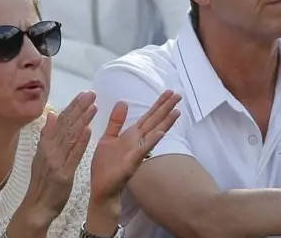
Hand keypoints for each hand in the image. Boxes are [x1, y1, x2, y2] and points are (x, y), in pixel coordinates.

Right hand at [21, 91, 97, 228]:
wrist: (37, 207)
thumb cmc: (43, 182)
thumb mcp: (42, 156)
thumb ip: (48, 136)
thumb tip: (50, 115)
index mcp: (45, 145)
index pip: (60, 121)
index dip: (72, 107)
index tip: (83, 94)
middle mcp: (49, 150)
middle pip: (65, 125)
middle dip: (79, 108)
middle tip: (91, 93)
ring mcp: (55, 161)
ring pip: (70, 137)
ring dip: (82, 120)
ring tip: (94, 106)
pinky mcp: (63, 174)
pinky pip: (73, 156)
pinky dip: (80, 142)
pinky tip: (88, 131)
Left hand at [89, 90, 180, 206]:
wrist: (101, 188)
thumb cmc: (105, 165)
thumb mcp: (108, 138)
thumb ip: (116, 121)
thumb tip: (123, 101)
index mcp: (132, 135)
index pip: (148, 116)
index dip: (158, 104)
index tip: (169, 92)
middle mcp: (137, 142)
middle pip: (154, 122)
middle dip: (166, 109)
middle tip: (179, 95)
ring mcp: (136, 152)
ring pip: (153, 134)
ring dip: (165, 124)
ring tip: (177, 112)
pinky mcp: (131, 163)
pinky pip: (142, 151)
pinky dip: (151, 142)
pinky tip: (160, 133)